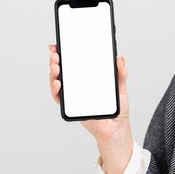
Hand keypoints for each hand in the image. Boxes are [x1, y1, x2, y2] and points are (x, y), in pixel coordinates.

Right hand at [48, 44, 133, 173]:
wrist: (116, 129)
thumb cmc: (117, 109)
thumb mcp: (121, 89)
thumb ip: (121, 74)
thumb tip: (121, 58)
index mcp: (88, 79)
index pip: (74, 64)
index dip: (65, 54)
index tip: (59, 45)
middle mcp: (78, 87)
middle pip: (62, 71)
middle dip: (56, 61)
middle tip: (56, 54)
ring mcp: (73, 97)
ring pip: (57, 83)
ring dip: (53, 73)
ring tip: (55, 66)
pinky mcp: (71, 107)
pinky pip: (60, 98)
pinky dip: (56, 90)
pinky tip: (58, 83)